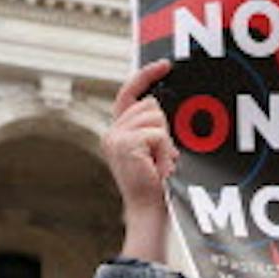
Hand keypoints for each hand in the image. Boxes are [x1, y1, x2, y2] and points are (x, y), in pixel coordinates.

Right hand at [103, 59, 178, 261]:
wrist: (148, 212)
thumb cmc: (156, 187)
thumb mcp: (154, 152)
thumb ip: (153, 129)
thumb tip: (161, 106)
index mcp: (118, 132)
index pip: (130, 94)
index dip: (145, 76)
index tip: (165, 65)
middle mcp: (112, 132)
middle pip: (150, 106)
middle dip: (164, 129)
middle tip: (161, 158)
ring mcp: (116, 138)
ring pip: (155, 118)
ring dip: (165, 143)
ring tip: (159, 165)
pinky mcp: (125, 144)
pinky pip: (157, 134)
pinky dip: (164, 151)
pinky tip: (159, 169)